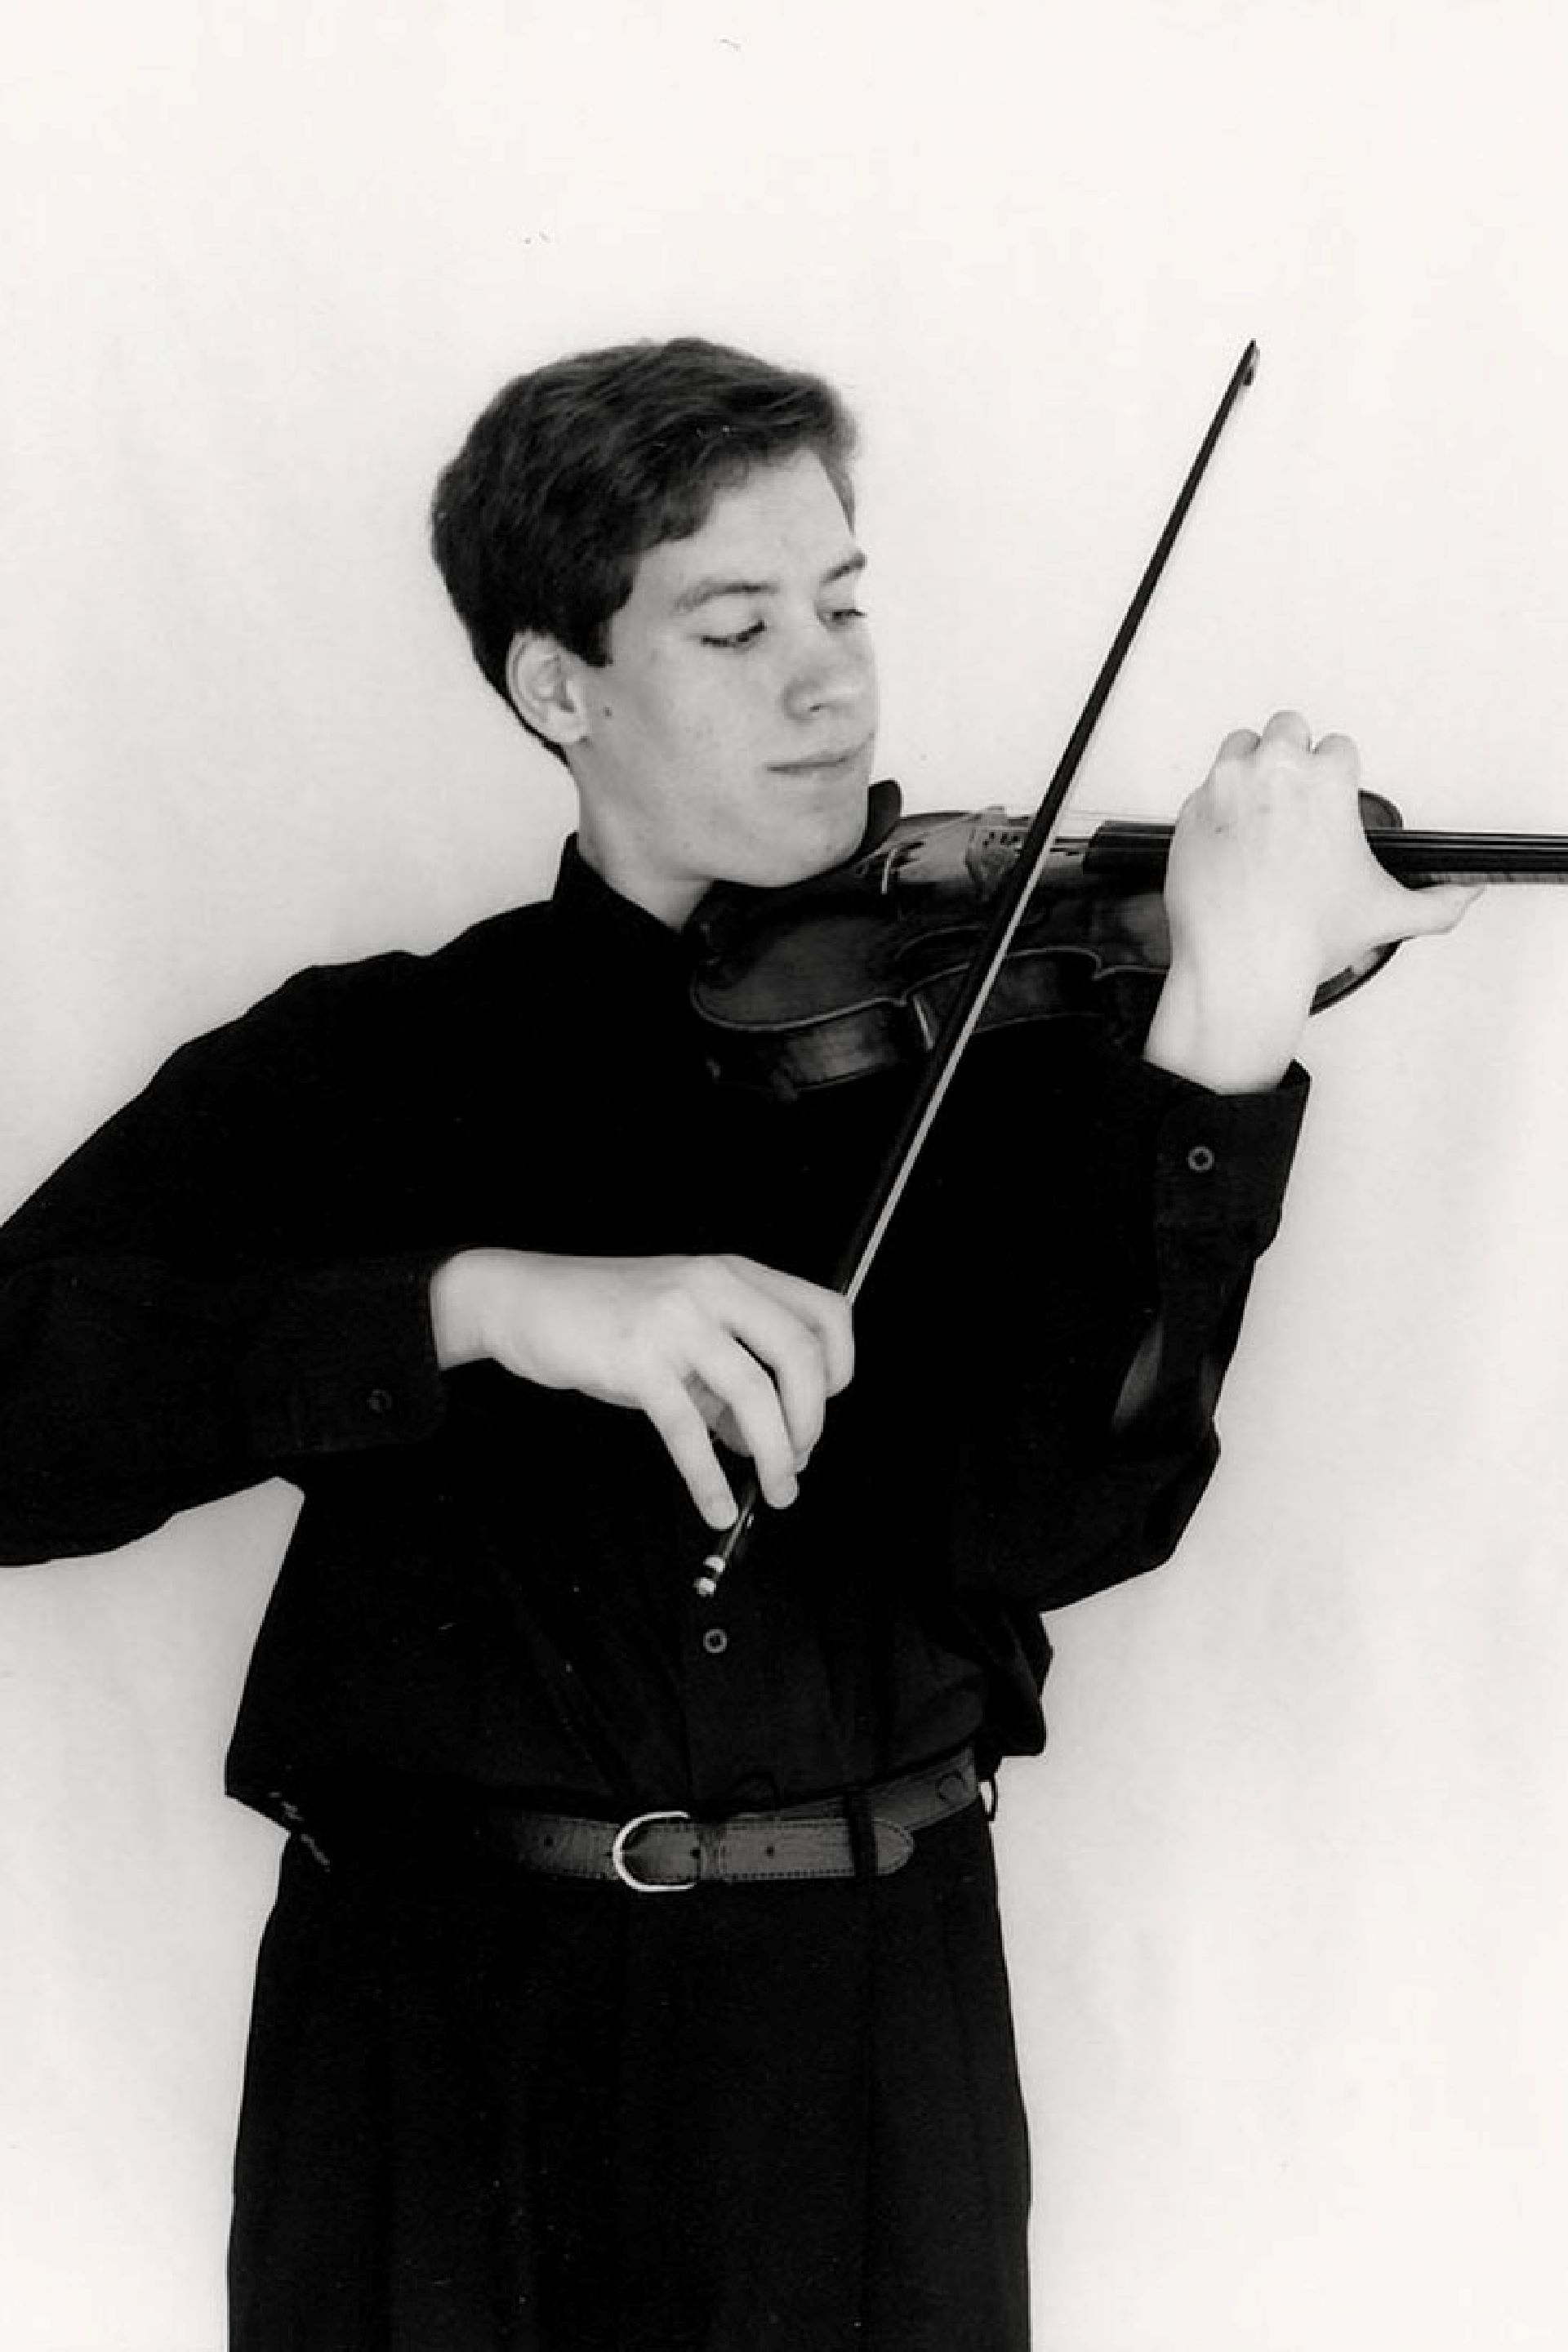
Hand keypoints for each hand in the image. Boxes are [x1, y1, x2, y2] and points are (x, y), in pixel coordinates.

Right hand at [430, 1248, 853, 1529]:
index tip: (825, 1407)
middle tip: (799, 1461)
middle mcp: (713, 1288)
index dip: (840, 1366)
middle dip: (810, 1421)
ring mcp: (675, 1321)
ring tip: (777, 1491)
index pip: (824, 1312)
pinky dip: (709, 1478)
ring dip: (775, 1455)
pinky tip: (716, 1507)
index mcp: (733, 1274)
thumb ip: (727, 1375)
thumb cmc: (607, 1317)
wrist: (524, 1299)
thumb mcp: (681, 1328)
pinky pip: (688, 1431)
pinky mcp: (637, 1360)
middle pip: (799, 1356)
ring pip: (754, 1396)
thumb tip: (766, 1441)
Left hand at [1145, 710, 1479, 1090]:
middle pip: (1286, 728)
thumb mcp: (1388, 916)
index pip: (1338, 746)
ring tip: (1259, 808)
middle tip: (1294, 795)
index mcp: (1324, 781)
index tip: (1333, 799)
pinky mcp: (1188, 814)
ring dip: (1250, 767)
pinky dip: (1216, 809)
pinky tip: (1228, 842)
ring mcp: (1224, 789)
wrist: (1241, 963)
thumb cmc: (1305, 935)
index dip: (1338, 774)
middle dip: (1293, 754)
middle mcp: (1272, 772)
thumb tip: (1464, 898)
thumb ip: (1438, 903)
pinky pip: (1204, 792)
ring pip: (1239, 747)